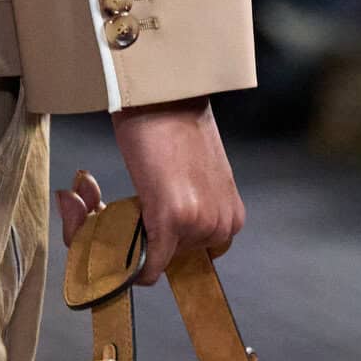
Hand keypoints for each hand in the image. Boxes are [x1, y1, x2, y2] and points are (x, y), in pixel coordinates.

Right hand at [109, 98, 244, 282]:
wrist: (162, 94)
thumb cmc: (175, 123)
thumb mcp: (201, 174)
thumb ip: (198, 202)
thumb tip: (177, 217)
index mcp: (233, 214)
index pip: (202, 249)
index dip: (176, 238)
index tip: (156, 224)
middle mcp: (222, 224)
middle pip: (181, 255)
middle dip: (160, 237)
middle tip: (141, 208)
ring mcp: (198, 223)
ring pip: (163, 256)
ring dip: (145, 241)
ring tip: (134, 205)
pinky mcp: (171, 218)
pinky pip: (152, 261)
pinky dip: (138, 267)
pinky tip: (127, 262)